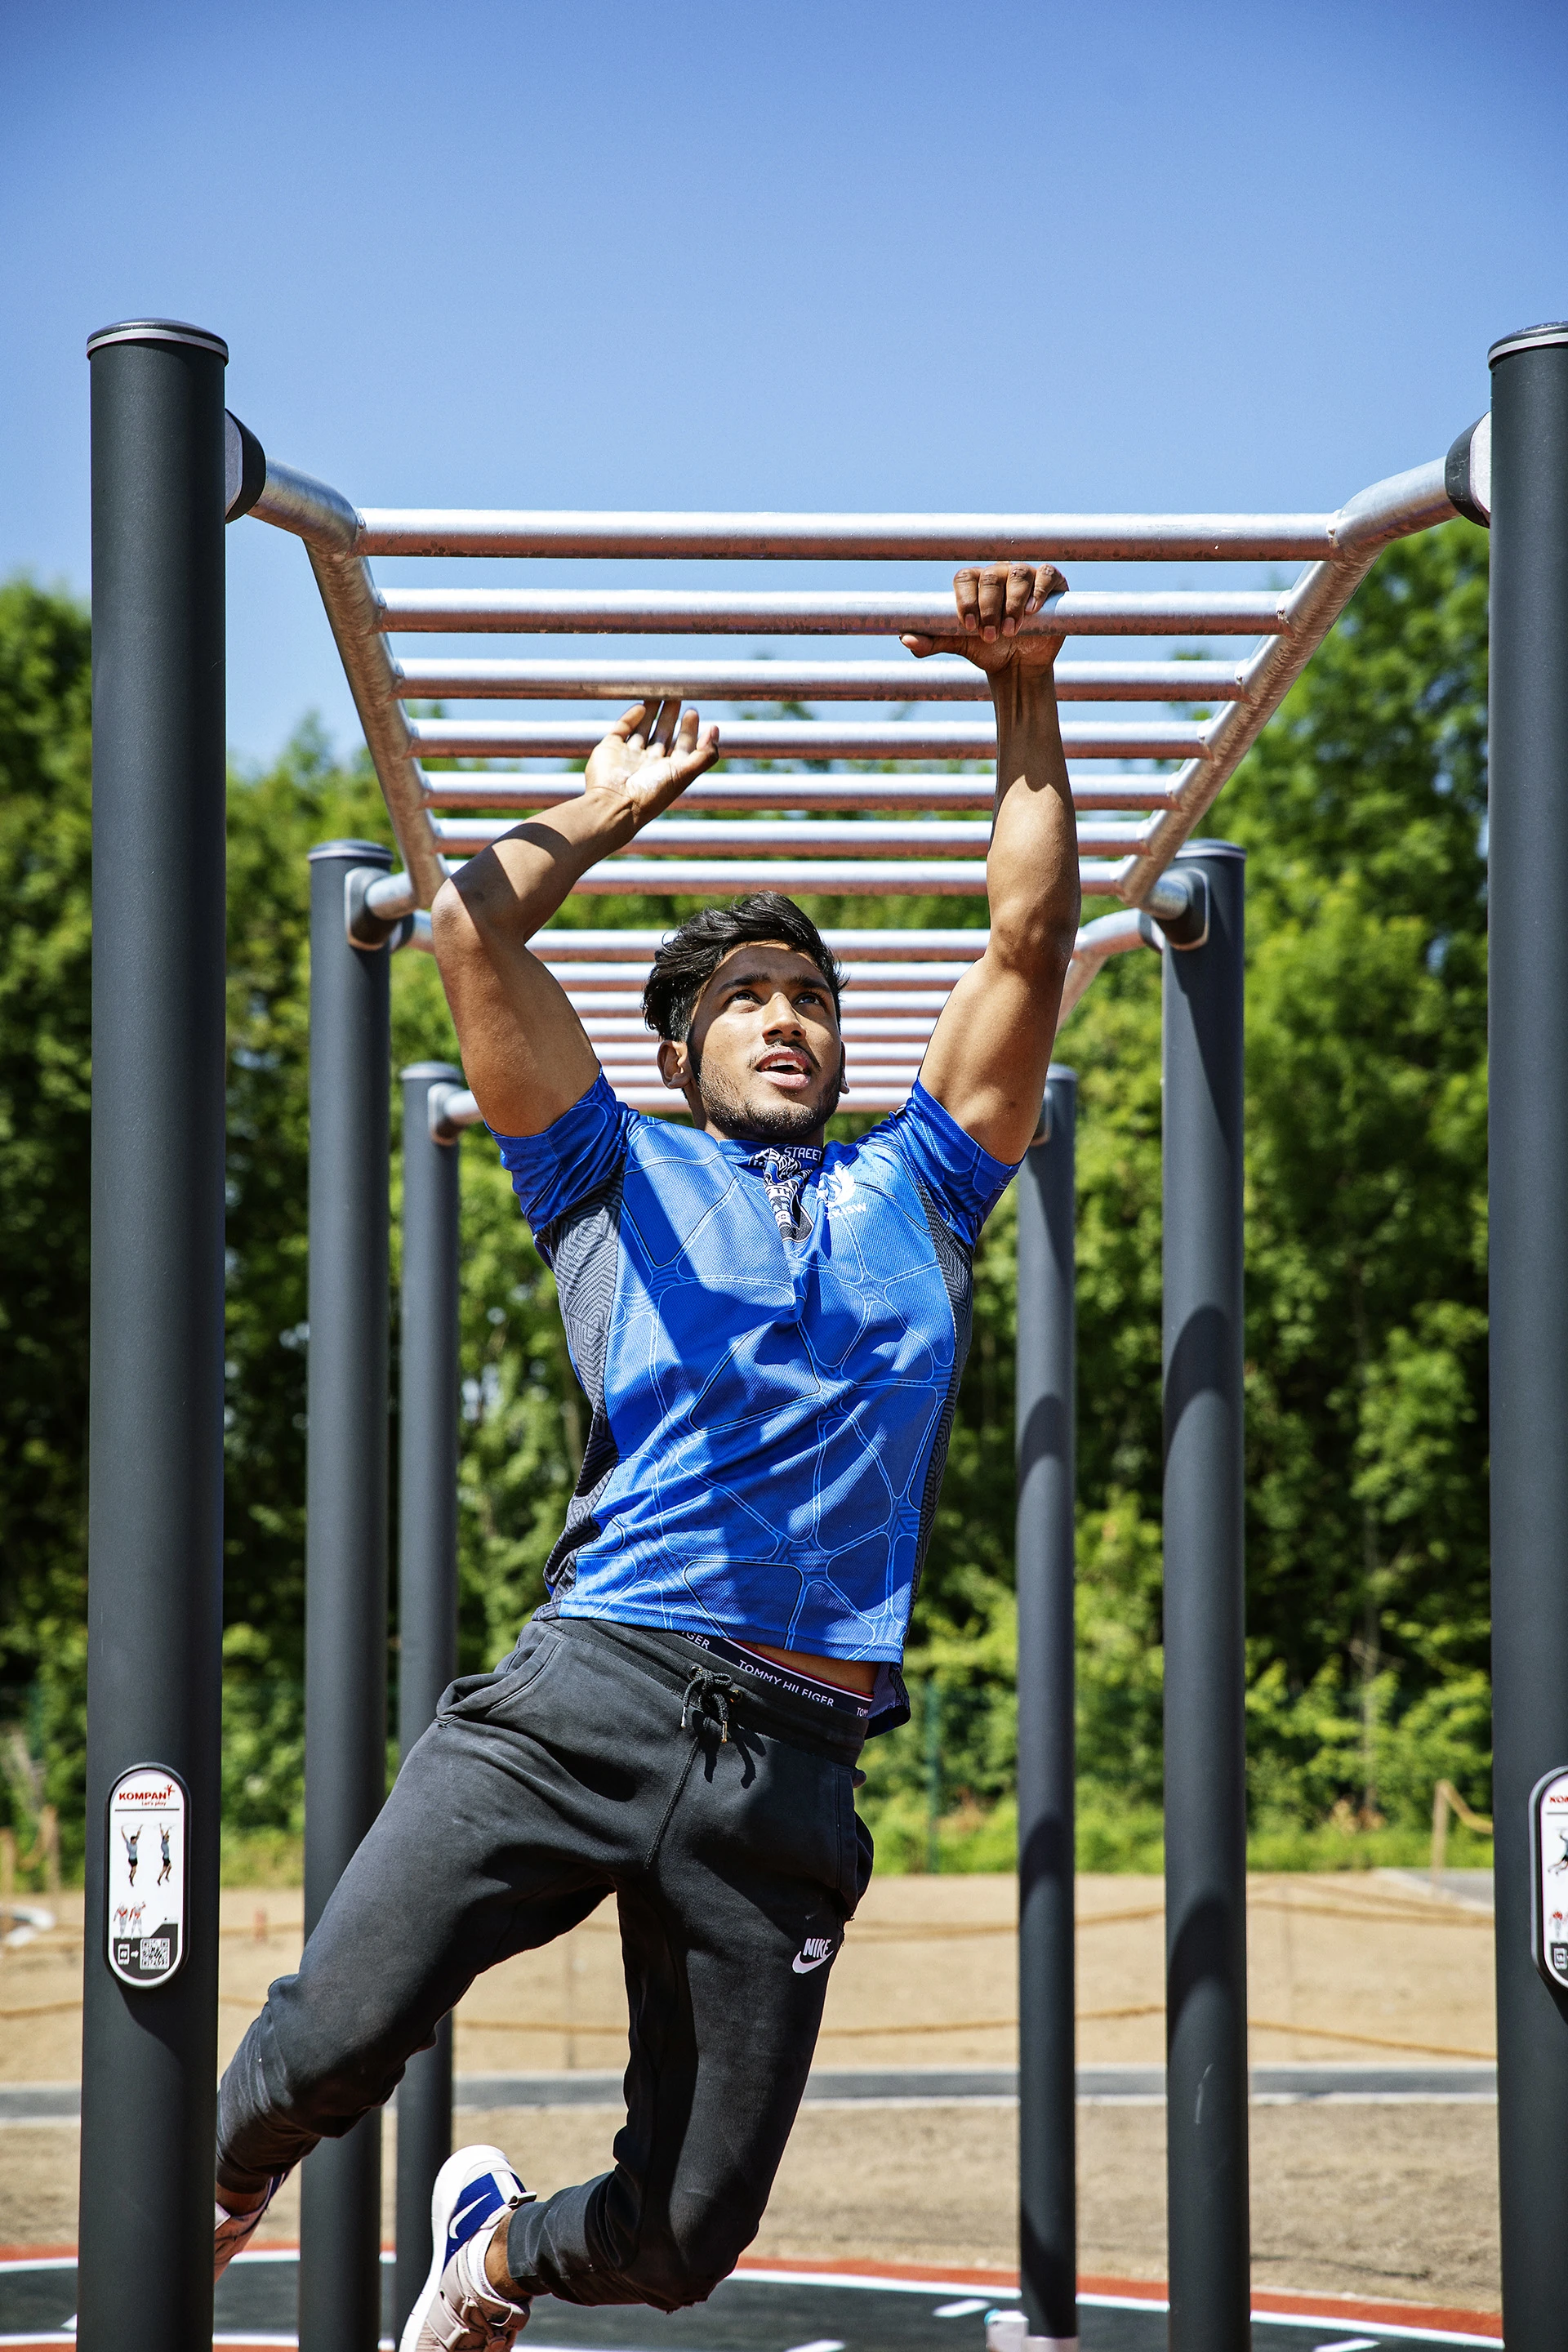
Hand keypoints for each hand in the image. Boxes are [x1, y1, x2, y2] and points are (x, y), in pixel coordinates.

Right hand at [584, 699, 719, 829]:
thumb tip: (716, 730)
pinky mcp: (610, 748)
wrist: (614, 805)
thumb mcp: (684, 774)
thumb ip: (704, 755)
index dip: (690, 730)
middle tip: (678, 694)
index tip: (693, 712)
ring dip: (652, 711)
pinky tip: (641, 706)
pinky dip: (631, 717)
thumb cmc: (651, 794)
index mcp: (668, 773)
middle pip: (664, 734)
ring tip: (660, 691)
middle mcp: (649, 765)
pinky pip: (622, 729)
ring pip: (643, 728)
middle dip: (671, 715)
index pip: (682, 747)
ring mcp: (629, 756)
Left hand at [902, 562, 1067, 675]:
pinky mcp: (1051, 584)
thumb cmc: (987, 649)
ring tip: (1011, 630)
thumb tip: (904, 640)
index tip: (967, 625)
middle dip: (988, 607)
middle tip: (989, 635)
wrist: (1019, 665)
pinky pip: (1047, 575)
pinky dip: (1040, 590)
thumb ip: (933, 641)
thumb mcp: (959, 645)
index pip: (965, 578)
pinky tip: (1032, 610)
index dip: (965, 599)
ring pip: (1018, 575)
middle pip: (990, 577)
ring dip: (1012, 603)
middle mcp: (999, 574)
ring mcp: (1026, 576)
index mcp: (974, 583)